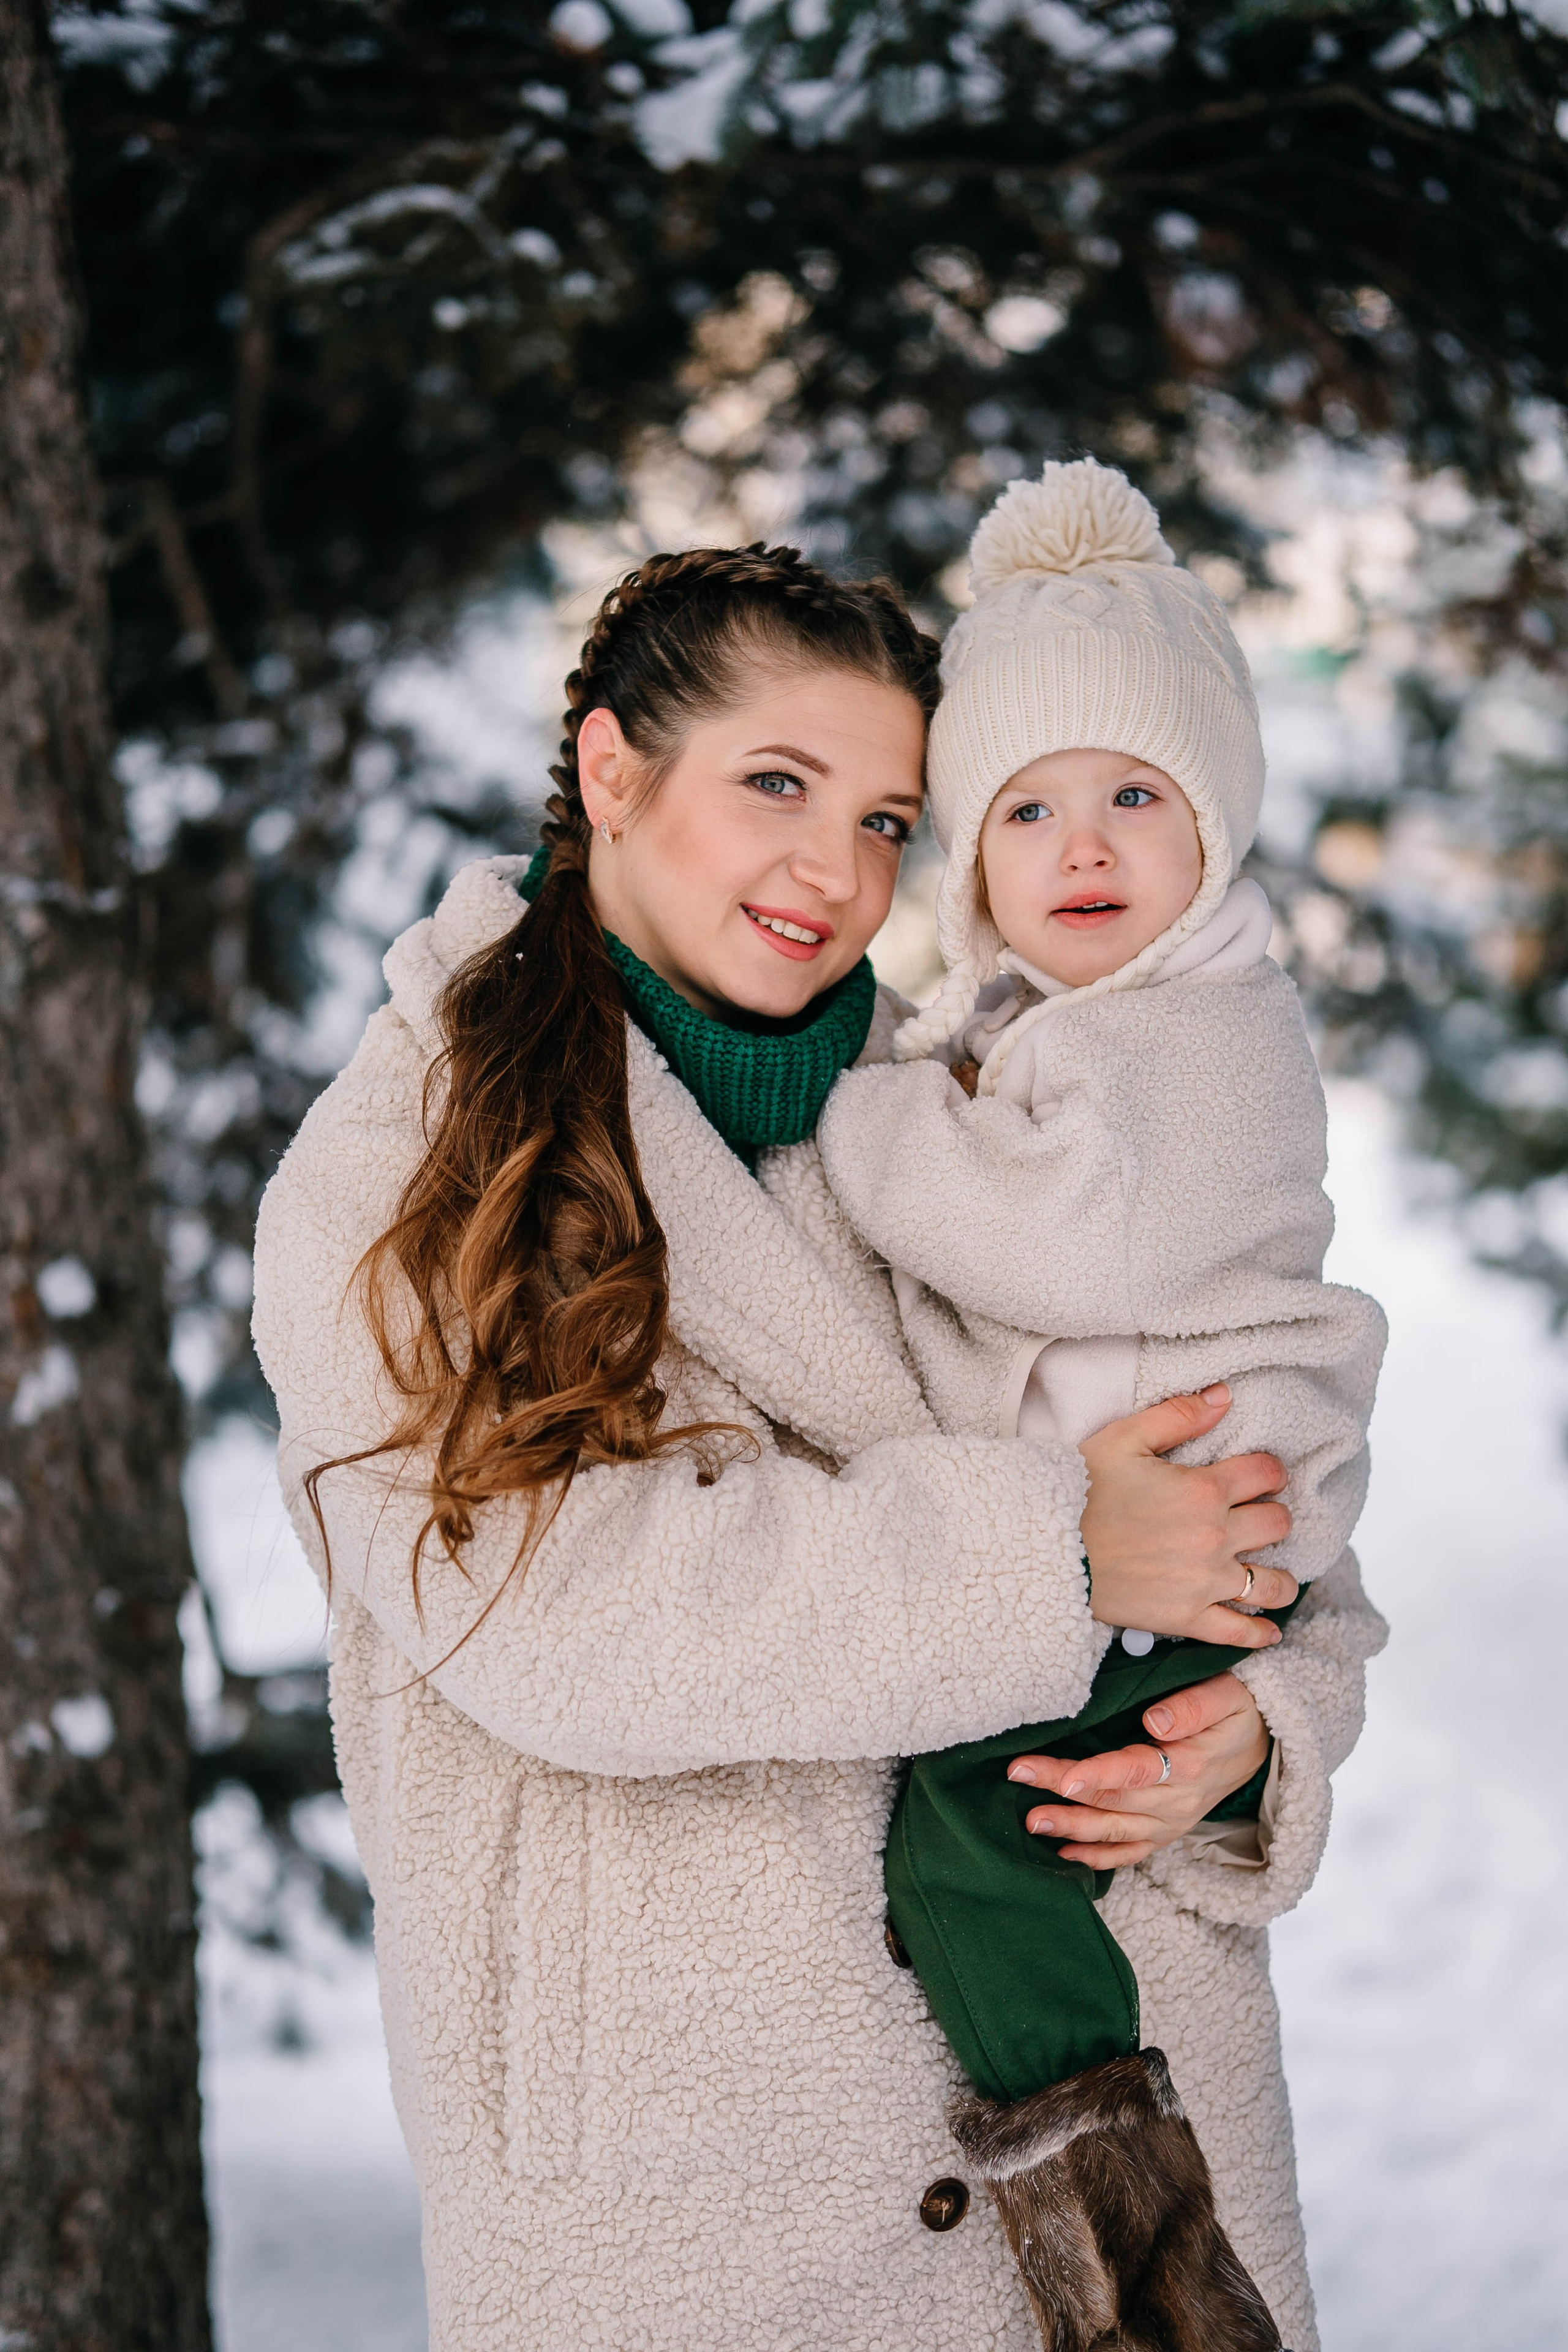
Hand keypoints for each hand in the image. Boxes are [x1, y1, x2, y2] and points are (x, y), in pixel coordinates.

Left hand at [1005, 1672, 1269, 1867]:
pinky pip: (1130, 1852)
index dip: (1099, 1775)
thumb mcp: (1228, 1695)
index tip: (1064, 1778)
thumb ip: (1194, 1706)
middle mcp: (1178, 1801)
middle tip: (1018, 1776)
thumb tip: (1155, 1721)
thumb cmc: (1237, 1710)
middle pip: (1113, 1799)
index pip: (1136, 1771)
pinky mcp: (1165, 1831)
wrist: (1262, 1744)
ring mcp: (1170, 1822)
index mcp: (1190, 1765)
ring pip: (1115, 1831)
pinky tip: (1064, 1854)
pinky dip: (1098, 1858)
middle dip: (1062, 1791)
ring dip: (1071, 1828)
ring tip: (1031, 1822)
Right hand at [1078, 1385, 1295, 1648]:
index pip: (1266, 1473)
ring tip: (1276, 1575)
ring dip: (1282, 1578)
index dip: (1271, 1470)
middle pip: (1277, 1524)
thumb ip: (1177, 1415)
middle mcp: (1215, 1535)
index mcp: (1203, 1489)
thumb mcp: (1123, 1439)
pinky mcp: (1187, 1618)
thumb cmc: (1081, 1491)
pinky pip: (1238, 1632)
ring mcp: (1205, 1581)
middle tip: (1262, 1518)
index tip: (1264, 1475)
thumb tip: (1224, 1397)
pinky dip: (1259, 1634)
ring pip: (1272, 1583)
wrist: (1048, 1550)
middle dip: (1275, 1516)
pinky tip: (1270, 1632)